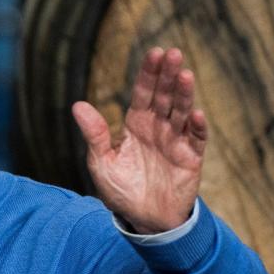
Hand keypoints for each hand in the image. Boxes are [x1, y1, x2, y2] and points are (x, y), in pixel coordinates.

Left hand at [72, 47, 207, 233]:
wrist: (143, 220)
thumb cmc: (121, 191)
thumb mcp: (102, 163)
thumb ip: (95, 135)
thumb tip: (78, 105)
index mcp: (135, 125)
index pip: (144, 93)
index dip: (149, 74)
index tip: (155, 53)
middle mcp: (157, 128)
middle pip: (164, 96)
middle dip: (168, 75)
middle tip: (173, 54)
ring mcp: (175, 141)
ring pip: (181, 112)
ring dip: (184, 94)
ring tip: (185, 74)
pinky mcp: (190, 158)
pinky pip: (195, 139)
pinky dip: (196, 126)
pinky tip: (195, 113)